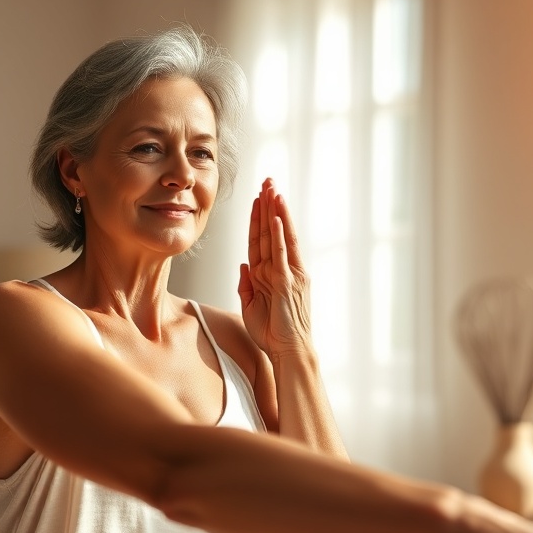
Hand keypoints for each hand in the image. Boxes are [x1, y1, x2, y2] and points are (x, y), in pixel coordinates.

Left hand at [238, 179, 312, 358]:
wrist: (288, 352)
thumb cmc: (272, 333)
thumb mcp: (251, 305)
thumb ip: (247, 284)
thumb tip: (244, 264)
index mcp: (272, 273)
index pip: (263, 240)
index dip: (259, 218)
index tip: (257, 198)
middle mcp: (283, 269)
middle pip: (273, 231)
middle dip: (269, 205)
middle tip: (268, 180)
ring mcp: (288, 274)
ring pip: (280, 236)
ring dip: (275, 212)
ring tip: (272, 188)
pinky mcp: (288, 283)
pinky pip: (282, 255)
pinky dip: (279, 235)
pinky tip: (276, 218)